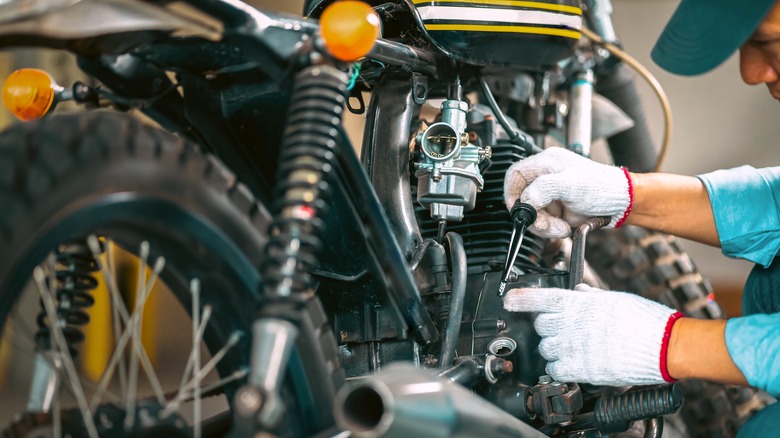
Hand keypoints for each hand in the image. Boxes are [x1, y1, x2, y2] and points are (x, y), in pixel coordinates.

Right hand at [503, 147, 631, 237]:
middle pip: (522, 199)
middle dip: (533, 216)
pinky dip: (550, 229)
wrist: (622, 203)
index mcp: (546, 163)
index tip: (518, 210)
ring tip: (561, 226)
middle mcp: (546, 177)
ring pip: (532, 214)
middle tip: (545, 224)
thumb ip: (542, 190)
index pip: (515, 175)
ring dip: (543, 225)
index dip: (511, 193)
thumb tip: (525, 202)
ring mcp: (551, 194)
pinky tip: (563, 227)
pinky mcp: (557, 208)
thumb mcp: (569, 185)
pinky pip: (543, 222)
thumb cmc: (603, 187)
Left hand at [503, 284, 683, 385]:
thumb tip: (578, 291)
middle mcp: (572, 323)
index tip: (509, 300)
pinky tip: (571, 365)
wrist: (663, 345)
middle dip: (546, 327)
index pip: (540, 297)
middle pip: (540, 325)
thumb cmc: (645, 320)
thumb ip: (590, 296)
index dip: (520, 299)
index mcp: (579, 303)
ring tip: (571, 348)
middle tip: (561, 329)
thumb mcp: (615, 299)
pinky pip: (556, 370)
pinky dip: (559, 368)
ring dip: (553, 349)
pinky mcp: (582, 368)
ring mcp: (575, 346)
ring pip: (545, 348)